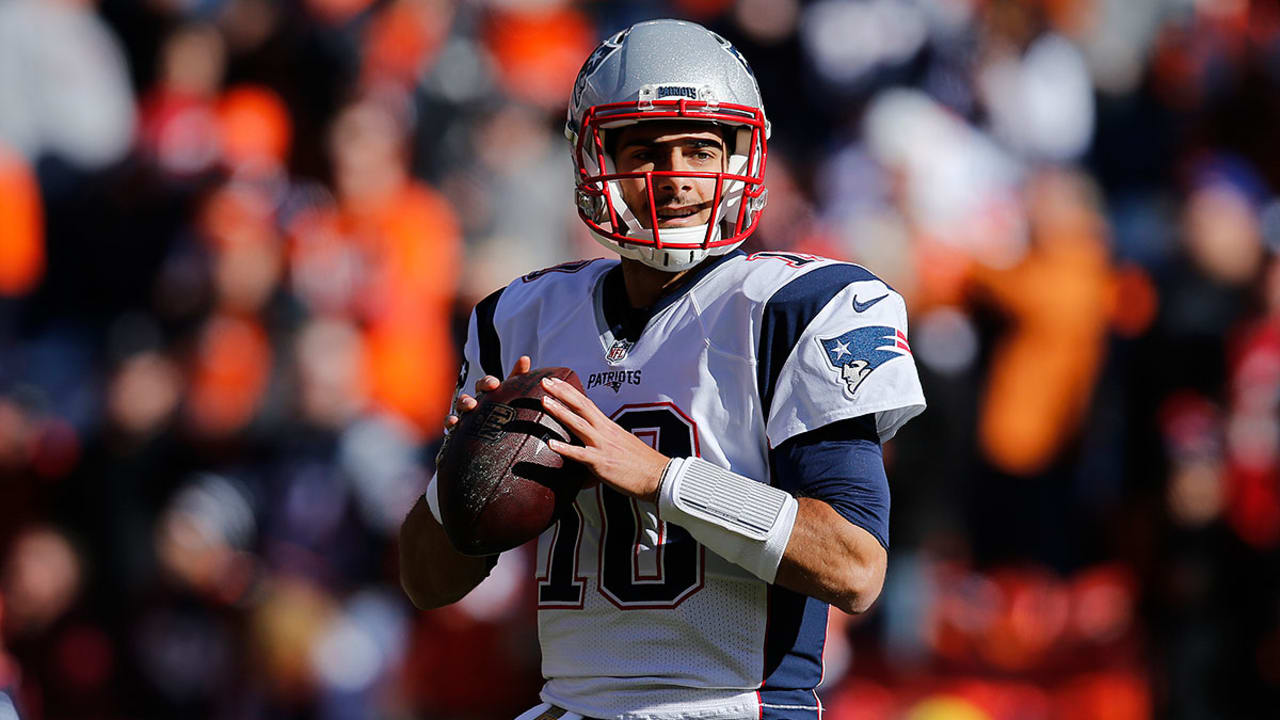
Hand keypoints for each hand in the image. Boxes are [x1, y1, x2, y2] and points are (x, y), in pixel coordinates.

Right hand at [443, 355, 531, 430]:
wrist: (501, 436)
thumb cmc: (506, 411)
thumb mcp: (513, 395)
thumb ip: (518, 378)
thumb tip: (524, 359)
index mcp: (488, 394)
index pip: (485, 384)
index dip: (488, 382)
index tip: (495, 385)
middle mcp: (475, 402)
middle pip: (471, 393)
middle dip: (474, 392)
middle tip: (477, 401)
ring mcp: (466, 414)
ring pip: (460, 405)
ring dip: (463, 403)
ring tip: (470, 406)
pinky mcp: (459, 428)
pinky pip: (450, 423)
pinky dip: (450, 420)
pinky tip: (453, 422)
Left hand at [539, 376, 670, 501]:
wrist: (659, 477)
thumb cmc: (642, 464)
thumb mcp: (622, 444)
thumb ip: (605, 441)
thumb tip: (592, 444)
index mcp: (608, 427)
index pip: (586, 403)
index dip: (569, 391)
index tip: (555, 381)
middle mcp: (605, 432)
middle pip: (580, 407)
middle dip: (561, 393)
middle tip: (545, 381)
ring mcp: (603, 446)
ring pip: (578, 425)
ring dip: (560, 412)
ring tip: (544, 402)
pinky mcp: (602, 463)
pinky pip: (580, 455)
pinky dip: (565, 449)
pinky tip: (551, 444)